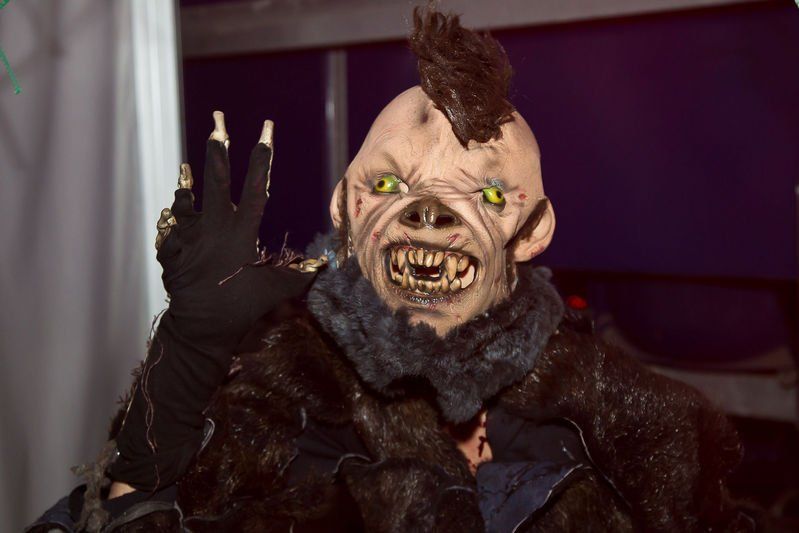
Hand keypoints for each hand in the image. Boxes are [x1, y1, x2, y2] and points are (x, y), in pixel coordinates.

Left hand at [110, 113, 313, 490]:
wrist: (199, 329)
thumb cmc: (240, 309)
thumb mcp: (274, 292)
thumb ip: (299, 275)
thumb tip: (325, 265)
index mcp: (241, 234)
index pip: (254, 188)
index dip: (260, 159)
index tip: (264, 132)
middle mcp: (214, 228)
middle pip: (215, 180)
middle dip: (218, 149)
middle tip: (216, 121)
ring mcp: (190, 236)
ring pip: (188, 197)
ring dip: (190, 178)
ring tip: (188, 165)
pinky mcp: (172, 247)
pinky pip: (174, 222)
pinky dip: (178, 211)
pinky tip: (179, 202)